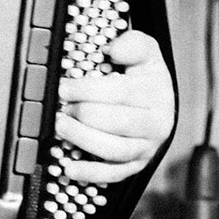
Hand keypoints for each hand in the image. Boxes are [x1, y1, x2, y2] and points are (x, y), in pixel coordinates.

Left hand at [53, 30, 174, 184]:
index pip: (121, 92)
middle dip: (82, 114)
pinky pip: (113, 175)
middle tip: (62, 107)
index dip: (88, 90)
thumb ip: (134, 44)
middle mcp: (157, 125)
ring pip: (114, 150)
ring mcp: (146, 148)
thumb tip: (115, 50)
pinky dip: (90, 174)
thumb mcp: (146, 52)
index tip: (64, 87)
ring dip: (82, 139)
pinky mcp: (134, 166)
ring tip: (60, 127)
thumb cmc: (144, 77)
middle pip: (116, 123)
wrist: (158, 104)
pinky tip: (69, 168)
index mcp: (158, 95)